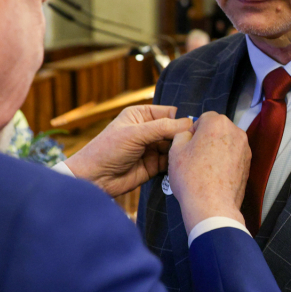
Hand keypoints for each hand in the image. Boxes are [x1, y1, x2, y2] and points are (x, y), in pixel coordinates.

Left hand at [66, 105, 192, 197]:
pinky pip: (170, 162)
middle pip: (174, 130)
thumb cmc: (107, 150)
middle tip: (195, 141)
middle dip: (183, 135)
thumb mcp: (135, 134)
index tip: (195, 125)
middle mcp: (147, 130)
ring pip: (174, 147)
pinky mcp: (153, 166)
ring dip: (180, 150)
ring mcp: (150, 149)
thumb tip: (188, 123)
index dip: (182, 118)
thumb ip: (162, 127)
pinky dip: (176, 163)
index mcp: (141, 115)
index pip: (169, 112)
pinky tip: (182, 164)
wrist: (94, 179)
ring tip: (188, 153)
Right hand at [167, 111, 249, 233]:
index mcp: (218, 123)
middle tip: (194, 157)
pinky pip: (234, 157)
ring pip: (227, 143)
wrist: (212, 206)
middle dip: (207, 139)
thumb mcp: (175, 151)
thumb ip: (181, 134)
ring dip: (217, 150)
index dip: (193, 131)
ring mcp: (245, 149)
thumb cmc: (191, 177)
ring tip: (204, 168)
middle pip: (218, 130)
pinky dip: (225, 162)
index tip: (187, 145)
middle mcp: (236, 132)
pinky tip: (214, 176)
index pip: (204, 118)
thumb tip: (188, 134)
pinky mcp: (249, 165)